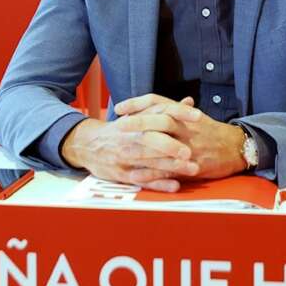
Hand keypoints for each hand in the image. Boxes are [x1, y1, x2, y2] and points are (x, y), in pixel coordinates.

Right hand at [60, 109, 200, 192]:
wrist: (87, 145)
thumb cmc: (121, 130)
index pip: (160, 112)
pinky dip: (159, 183)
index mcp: (136, 119)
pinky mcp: (122, 174)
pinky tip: (175, 185)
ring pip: (149, 161)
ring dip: (172, 166)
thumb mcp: (138, 115)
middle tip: (190, 151)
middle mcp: (130, 136)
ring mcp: (125, 156)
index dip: (179, 113)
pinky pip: (142, 180)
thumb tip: (190, 101)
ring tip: (193, 169)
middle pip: (152, 139)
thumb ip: (164, 109)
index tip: (199, 116)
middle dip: (171, 145)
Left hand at [114, 94, 247, 180]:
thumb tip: (151, 106)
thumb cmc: (211, 132)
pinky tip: (136, 176)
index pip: (158, 101)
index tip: (120, 108)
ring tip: (121, 152)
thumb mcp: (193, 117)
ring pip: (165, 145)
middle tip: (119, 126)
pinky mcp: (194, 165)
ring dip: (142, 149)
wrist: (237, 148)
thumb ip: (173, 111)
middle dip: (138, 122)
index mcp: (184, 114)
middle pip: (161, 120)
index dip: (137, 103)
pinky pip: (170, 170)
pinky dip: (152, 174)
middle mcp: (187, 127)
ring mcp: (191, 146)